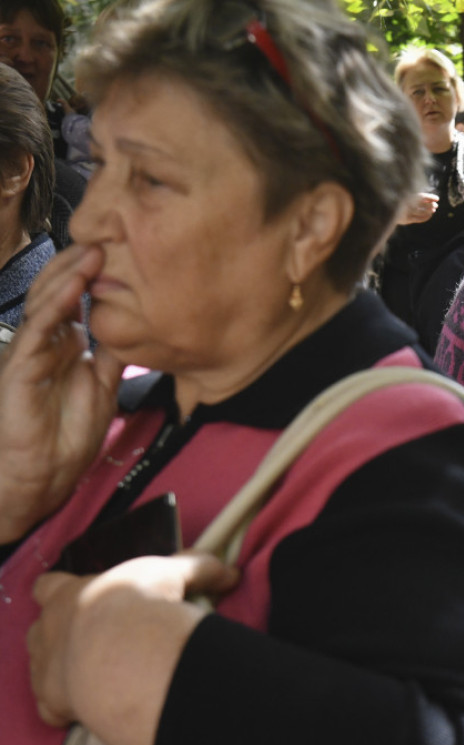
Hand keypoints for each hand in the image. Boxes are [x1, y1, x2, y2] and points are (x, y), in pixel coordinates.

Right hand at [0, 246, 123, 542]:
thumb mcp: (105, 385)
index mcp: (62, 344)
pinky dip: (54, 308)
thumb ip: (113, 353)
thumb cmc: (68, 436)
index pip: (73, 299)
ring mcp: (29, 353)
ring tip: (91, 253)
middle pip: (56, 292)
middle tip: (103, 239)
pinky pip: (37, 331)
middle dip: (78, 265)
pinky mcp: (20, 369)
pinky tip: (72, 289)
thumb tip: (134, 324)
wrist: (44, 477)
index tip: (116, 253)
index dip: (89, 275)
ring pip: (45, 304)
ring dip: (67, 276)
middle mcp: (43, 343)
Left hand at [28, 553, 237, 744]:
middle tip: (94, 637)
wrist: (123, 652)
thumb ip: (199, 568)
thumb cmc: (139, 603)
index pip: (48, 586)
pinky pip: (51, 706)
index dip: (59, 590)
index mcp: (69, 593)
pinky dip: (66, 705)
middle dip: (59, 633)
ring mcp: (47, 666)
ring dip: (61, 667)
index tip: (77, 596)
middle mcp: (49, 628)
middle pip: (40, 629)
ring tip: (95, 670)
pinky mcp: (53, 700)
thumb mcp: (172, 573)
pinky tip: (91, 702)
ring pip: (40, 666)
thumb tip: (230, 572)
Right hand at [398, 192, 438, 224]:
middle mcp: (407, 204)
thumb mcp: (408, 196)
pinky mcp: (406, 220)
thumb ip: (418, 197)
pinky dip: (425, 218)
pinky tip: (429, 215)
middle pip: (423, 205)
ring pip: (422, 212)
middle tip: (436, 205)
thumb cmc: (399, 200)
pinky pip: (419, 219)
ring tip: (433, 210)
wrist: (388, 210)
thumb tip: (432, 200)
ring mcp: (407, 212)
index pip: (422, 196)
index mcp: (407, 195)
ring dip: (429, 211)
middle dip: (431, 205)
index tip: (437, 199)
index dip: (430, 197)